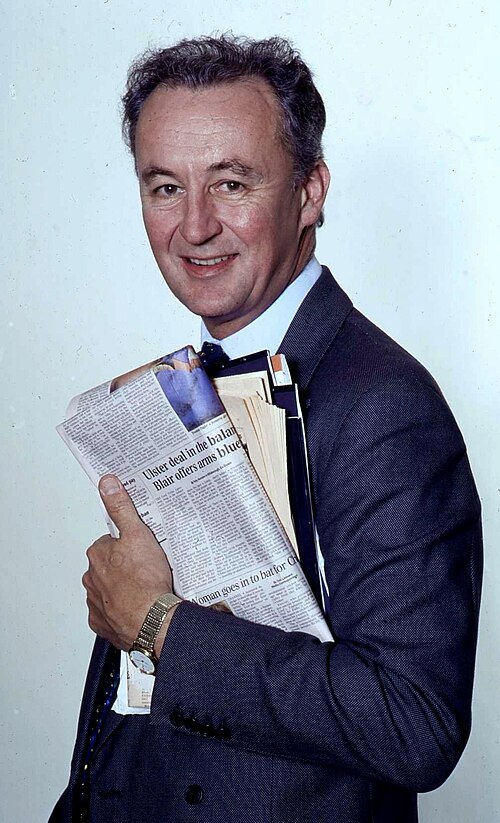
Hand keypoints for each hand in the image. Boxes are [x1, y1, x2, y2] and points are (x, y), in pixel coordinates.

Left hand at [83, 474, 173, 650]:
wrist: (153, 621)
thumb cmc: (146, 582)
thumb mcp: (138, 533)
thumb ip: (122, 508)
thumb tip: (108, 484)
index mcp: (97, 555)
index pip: (110, 542)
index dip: (128, 544)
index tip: (141, 548)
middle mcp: (91, 579)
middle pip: (109, 566)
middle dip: (125, 567)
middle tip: (147, 569)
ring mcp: (97, 602)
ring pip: (110, 589)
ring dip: (124, 589)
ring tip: (147, 589)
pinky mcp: (105, 623)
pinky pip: (111, 613)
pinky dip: (123, 611)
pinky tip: (139, 607)